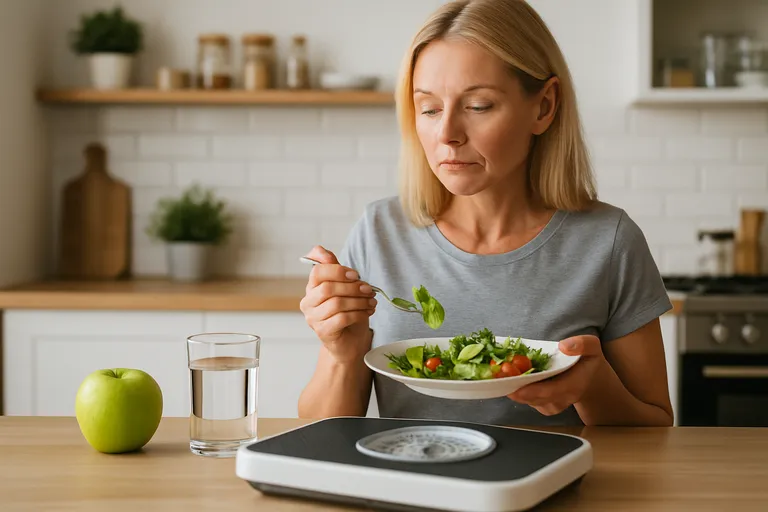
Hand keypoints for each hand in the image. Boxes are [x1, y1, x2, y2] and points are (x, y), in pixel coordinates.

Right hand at [299, 245, 376, 363]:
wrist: (350, 341)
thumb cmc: (347, 311)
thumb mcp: (343, 287)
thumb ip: (333, 268)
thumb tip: (318, 250)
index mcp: (311, 287)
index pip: (318, 272)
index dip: (338, 271)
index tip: (356, 275)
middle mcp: (308, 303)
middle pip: (328, 288)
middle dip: (352, 287)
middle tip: (369, 290)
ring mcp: (313, 319)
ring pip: (336, 304)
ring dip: (359, 301)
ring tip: (372, 302)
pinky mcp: (323, 332)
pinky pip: (342, 318)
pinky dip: (359, 313)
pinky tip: (367, 312)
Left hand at [506, 335, 606, 415]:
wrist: (591, 379)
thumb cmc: (588, 361)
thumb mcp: (592, 347)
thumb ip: (582, 344)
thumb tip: (564, 346)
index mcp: (574, 385)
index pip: (552, 391)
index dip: (532, 392)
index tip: (515, 389)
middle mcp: (562, 398)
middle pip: (536, 399)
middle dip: (516, 391)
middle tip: (498, 380)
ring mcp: (553, 403)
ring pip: (530, 401)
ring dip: (514, 391)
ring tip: (499, 378)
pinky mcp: (544, 404)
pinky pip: (529, 401)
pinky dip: (517, 392)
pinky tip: (507, 380)